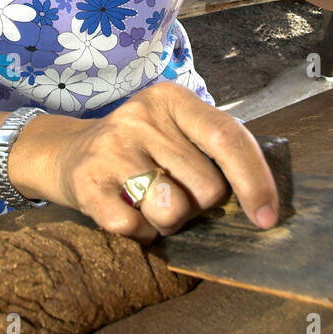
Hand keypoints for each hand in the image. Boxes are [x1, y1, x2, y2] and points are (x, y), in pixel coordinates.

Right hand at [49, 81, 280, 245]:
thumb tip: (262, 200)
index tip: (267, 217)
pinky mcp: (87, 183)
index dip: (255, 181)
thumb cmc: (137, 148)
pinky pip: (137, 229)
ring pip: (174, 211)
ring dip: (171, 221)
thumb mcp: (174, 130)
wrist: (65, 152)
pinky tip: (128, 212)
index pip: (228, 137)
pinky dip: (141, 233)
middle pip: (207, 187)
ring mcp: (112, 149)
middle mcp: (141, 118)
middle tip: (175, 193)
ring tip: (152, 203)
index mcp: (171, 99)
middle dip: (200, 205)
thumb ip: (213, 151)